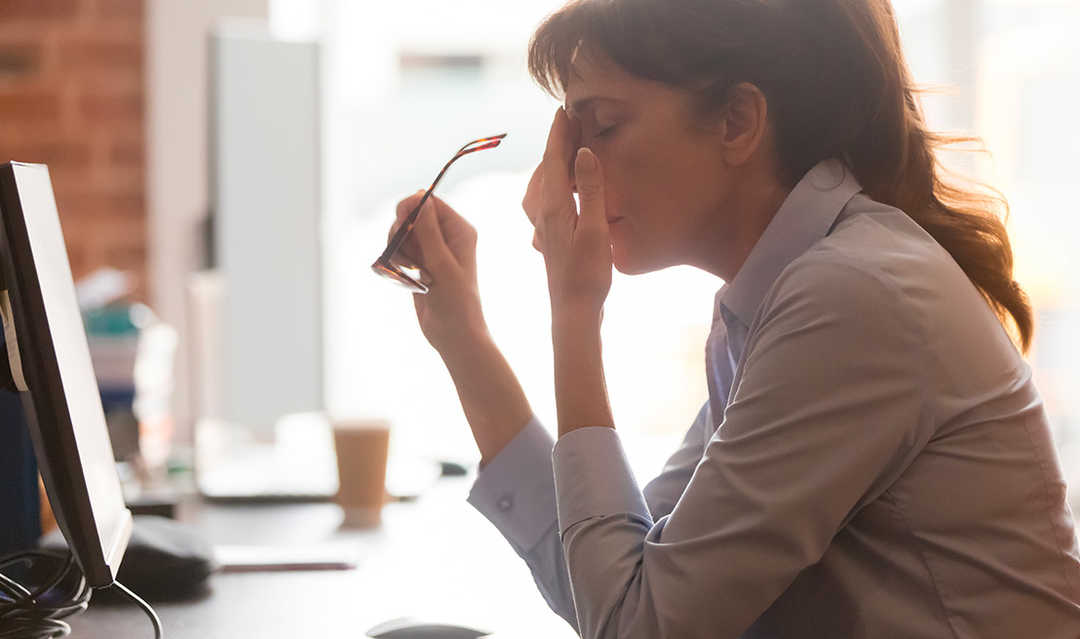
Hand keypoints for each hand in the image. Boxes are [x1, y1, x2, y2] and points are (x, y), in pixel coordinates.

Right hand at [387, 192, 487, 354]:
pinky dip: (396, 261)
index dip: (411, 208)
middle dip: (402, 232)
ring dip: (398, 249)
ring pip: (402, 234)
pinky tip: (405, 277)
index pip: (431, 203)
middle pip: (411, 216)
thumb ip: (429, 231)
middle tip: (407, 255)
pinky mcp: (420, 265)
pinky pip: (400, 251)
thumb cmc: (456, 302)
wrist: (454, 335)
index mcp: (459, 231)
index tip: (401, 223)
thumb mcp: (442, 264)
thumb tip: (421, 198)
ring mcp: (432, 251)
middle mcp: (446, 237)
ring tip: (408, 270)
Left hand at [522, 108, 611, 317]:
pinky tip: (562, 188)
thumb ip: (591, 190)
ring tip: (567, 147)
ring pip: (543, 183)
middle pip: (546, 167)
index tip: (563, 109)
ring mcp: (544, 225)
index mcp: (553, 206)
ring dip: (554, 162)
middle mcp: (543, 212)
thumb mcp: (595, 230)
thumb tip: (583, 152)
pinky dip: (553, 182)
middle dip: (557, 142)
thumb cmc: (587, 275)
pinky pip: (545, 198)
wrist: (572, 310)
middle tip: (570, 120)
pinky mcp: (549, 236)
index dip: (559, 132)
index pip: (554, 159)